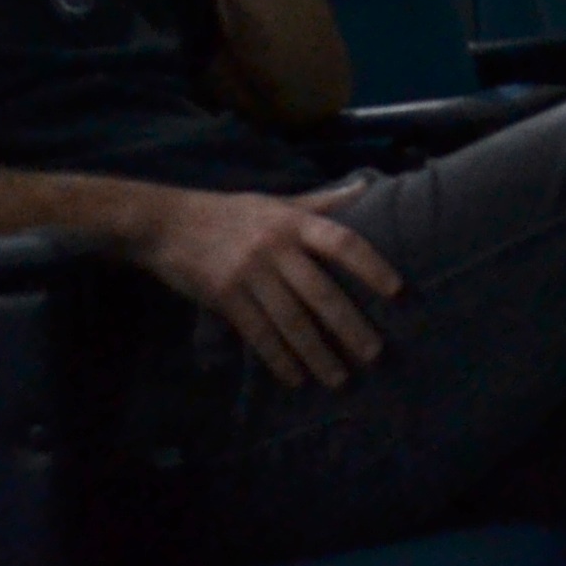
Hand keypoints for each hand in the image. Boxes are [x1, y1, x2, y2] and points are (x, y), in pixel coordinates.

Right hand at [126, 186, 401, 389]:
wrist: (168, 225)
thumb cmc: (231, 213)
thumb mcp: (277, 201)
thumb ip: (322, 201)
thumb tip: (368, 186)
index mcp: (293, 222)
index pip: (342, 242)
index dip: (371, 266)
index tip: (397, 291)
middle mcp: (275, 248)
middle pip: (320, 292)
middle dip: (349, 326)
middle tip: (374, 353)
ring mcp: (249, 275)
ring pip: (291, 321)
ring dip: (317, 353)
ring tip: (339, 378)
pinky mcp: (225, 298)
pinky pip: (259, 335)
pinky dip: (279, 359)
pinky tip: (296, 378)